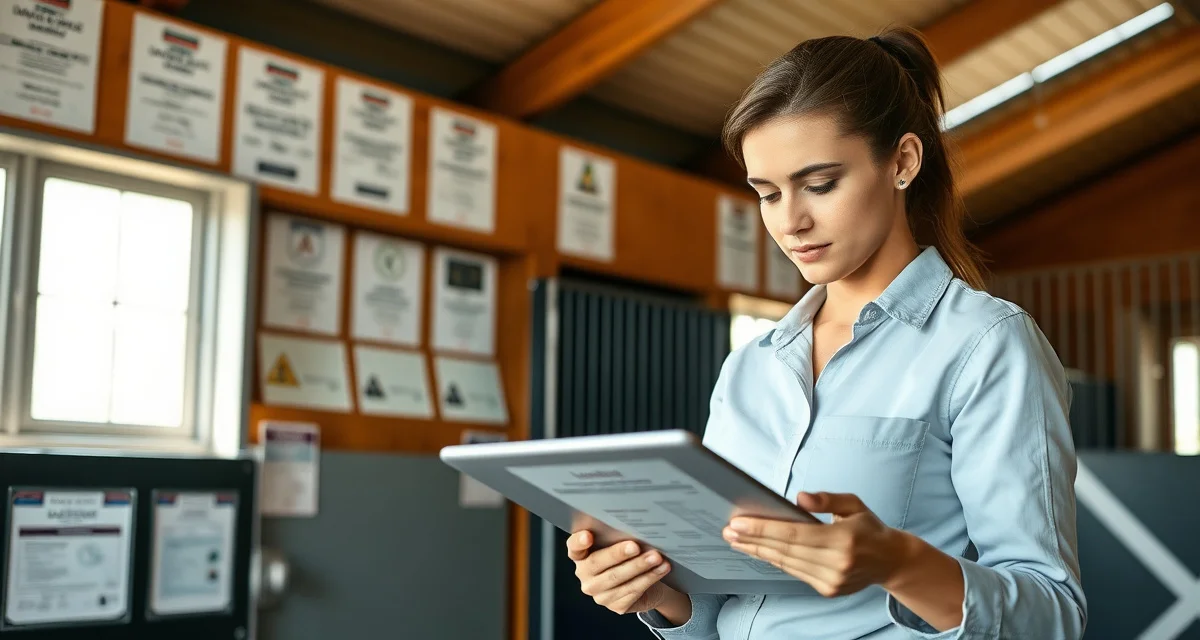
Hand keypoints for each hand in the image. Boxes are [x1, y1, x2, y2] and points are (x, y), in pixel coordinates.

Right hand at [566, 530, 682, 615]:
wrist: (647, 582)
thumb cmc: (630, 556)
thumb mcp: (621, 543)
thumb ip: (618, 536)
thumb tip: (633, 526)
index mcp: (582, 556)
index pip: (574, 548)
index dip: (579, 542)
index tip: (588, 536)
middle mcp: (586, 575)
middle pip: (597, 563)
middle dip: (618, 554)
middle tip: (636, 546)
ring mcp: (599, 593)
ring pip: (617, 578)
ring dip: (640, 566)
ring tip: (656, 557)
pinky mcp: (616, 606)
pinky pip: (632, 591)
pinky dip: (649, 578)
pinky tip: (661, 569)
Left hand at [722, 492, 910, 596]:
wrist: (891, 561)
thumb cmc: (869, 528)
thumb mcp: (853, 504)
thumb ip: (827, 499)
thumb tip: (799, 498)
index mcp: (843, 539)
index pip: (794, 534)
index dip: (763, 529)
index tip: (738, 523)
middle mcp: (837, 563)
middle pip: (785, 550)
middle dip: (753, 540)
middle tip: (729, 531)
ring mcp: (832, 580)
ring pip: (786, 563)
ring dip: (758, 551)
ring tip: (737, 540)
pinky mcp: (828, 590)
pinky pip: (794, 572)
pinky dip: (775, 561)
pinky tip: (759, 551)